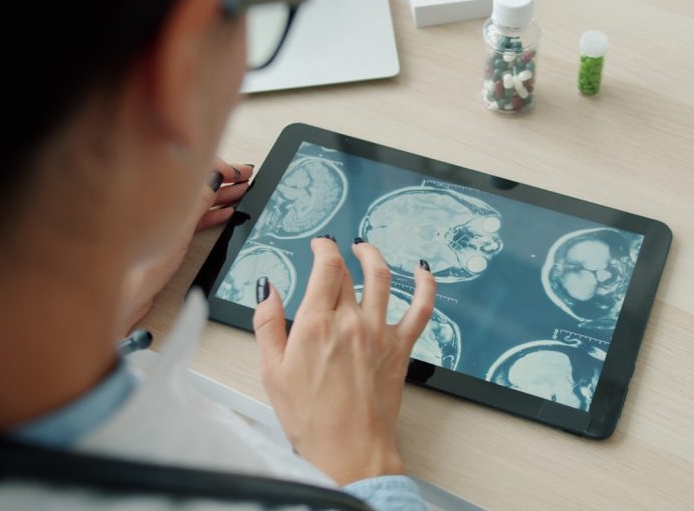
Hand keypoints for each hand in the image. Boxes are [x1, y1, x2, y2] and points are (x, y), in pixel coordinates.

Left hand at [118, 159, 253, 333]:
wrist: (130, 291)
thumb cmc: (144, 264)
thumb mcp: (180, 228)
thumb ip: (198, 201)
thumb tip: (214, 176)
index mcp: (160, 194)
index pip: (194, 169)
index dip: (219, 167)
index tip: (238, 173)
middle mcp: (162, 203)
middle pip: (198, 184)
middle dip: (224, 179)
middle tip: (246, 176)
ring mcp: (167, 219)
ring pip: (200, 201)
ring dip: (223, 196)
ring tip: (242, 192)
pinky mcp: (171, 235)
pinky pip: (197, 219)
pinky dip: (213, 214)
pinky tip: (227, 212)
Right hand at [253, 237, 436, 484]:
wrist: (348, 450)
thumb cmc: (309, 418)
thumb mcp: (271, 371)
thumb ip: (268, 323)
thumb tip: (268, 289)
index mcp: (316, 324)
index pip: (325, 267)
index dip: (323, 248)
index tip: (319, 245)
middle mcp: (351, 321)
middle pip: (348, 273)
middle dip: (339, 256)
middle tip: (334, 253)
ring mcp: (379, 333)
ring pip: (382, 278)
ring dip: (375, 257)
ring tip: (367, 249)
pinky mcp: (401, 348)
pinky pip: (421, 309)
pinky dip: (425, 285)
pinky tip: (423, 270)